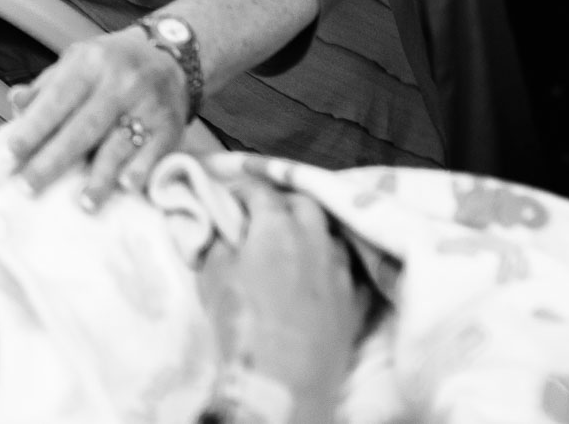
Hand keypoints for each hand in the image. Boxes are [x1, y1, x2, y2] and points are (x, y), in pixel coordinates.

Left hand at [2, 28, 192, 206]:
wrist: (168, 55)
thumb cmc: (110, 66)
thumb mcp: (77, 63)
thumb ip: (46, 87)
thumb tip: (15, 103)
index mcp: (90, 62)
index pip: (57, 98)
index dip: (35, 126)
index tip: (12, 152)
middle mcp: (121, 81)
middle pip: (84, 127)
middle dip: (54, 160)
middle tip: (28, 186)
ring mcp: (148, 103)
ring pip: (120, 144)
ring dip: (101, 176)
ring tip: (83, 203)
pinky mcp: (171, 124)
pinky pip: (155, 150)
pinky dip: (141, 169)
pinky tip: (127, 186)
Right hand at [198, 181, 366, 421]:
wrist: (285, 380)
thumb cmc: (242, 322)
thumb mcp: (213, 275)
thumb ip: (218, 242)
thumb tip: (222, 228)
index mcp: (277, 225)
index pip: (259, 189)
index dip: (241, 188)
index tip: (228, 195)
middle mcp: (315, 238)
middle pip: (302, 202)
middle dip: (282, 201)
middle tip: (262, 214)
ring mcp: (340, 269)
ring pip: (329, 233)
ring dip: (310, 230)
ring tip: (293, 243)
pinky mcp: (355, 301)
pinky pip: (346, 268)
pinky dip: (330, 263)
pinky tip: (319, 275)